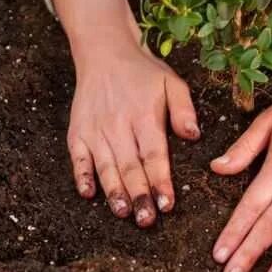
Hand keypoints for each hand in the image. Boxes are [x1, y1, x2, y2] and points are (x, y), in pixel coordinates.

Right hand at [68, 35, 198, 224]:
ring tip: (123, 212)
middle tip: (147, 220)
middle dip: (140, 195)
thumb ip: (184, 110)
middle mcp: (118, 125)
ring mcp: (95, 129)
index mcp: (144, 116)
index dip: (161, 181)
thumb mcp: (172, 82)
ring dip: (114, 192)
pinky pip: (78, 158)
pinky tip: (88, 194)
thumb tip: (194, 137)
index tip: (167, 204)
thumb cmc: (142, 72)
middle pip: (130, 166)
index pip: (154, 155)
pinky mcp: (78, 131)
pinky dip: (82, 176)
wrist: (103, 51)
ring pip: (106, 166)